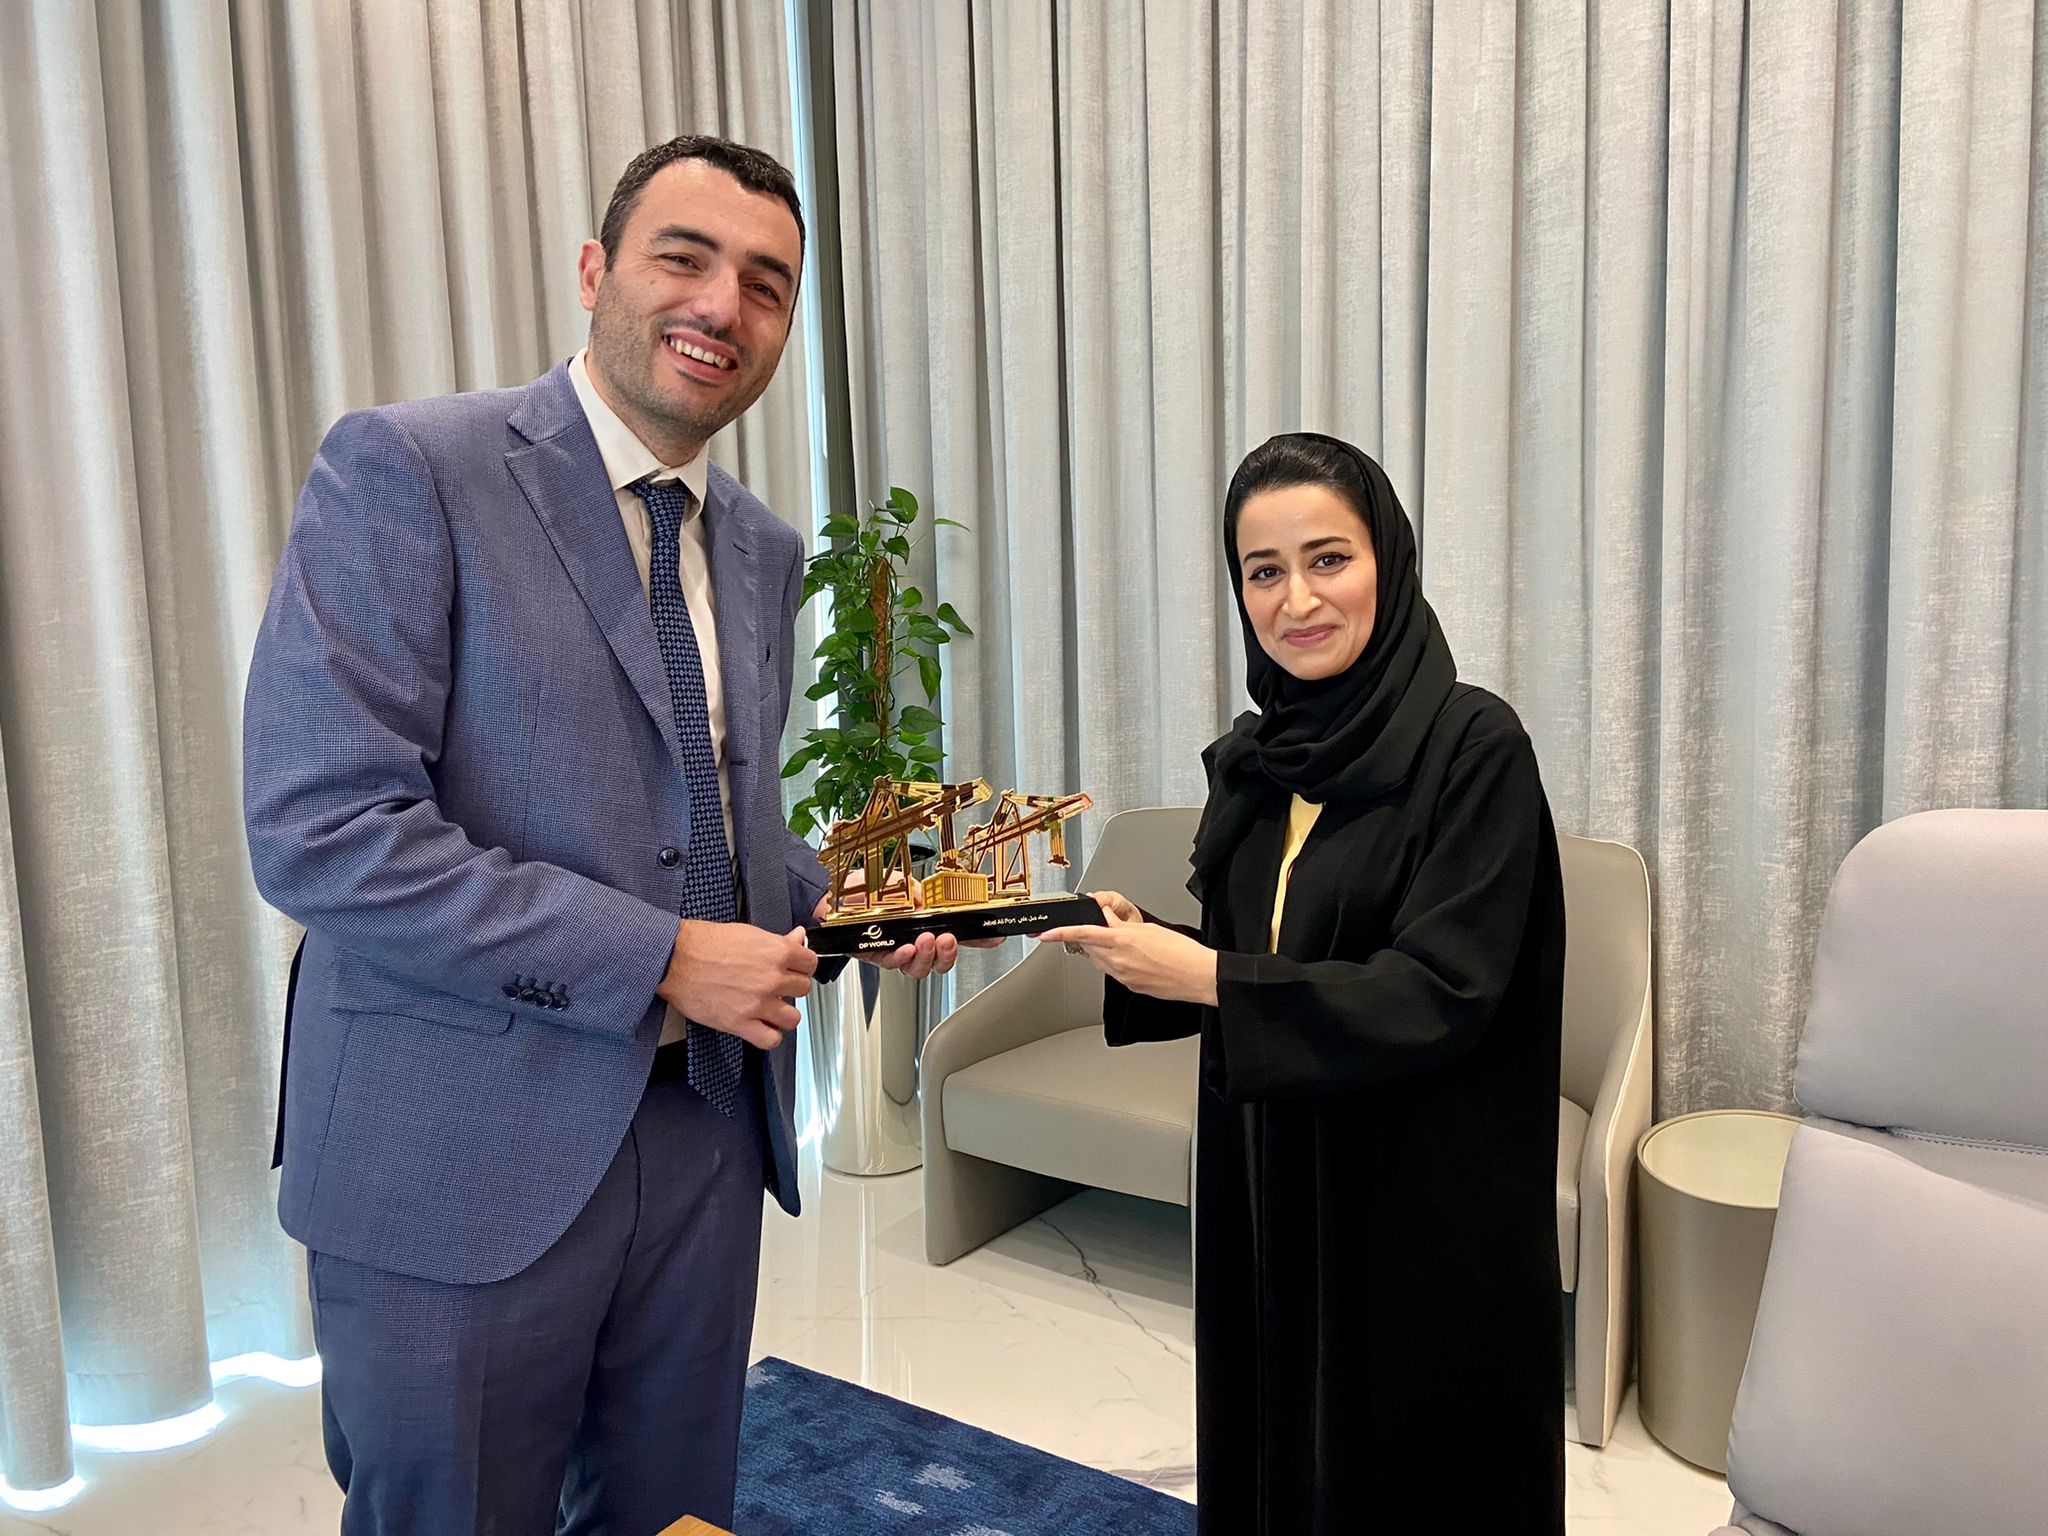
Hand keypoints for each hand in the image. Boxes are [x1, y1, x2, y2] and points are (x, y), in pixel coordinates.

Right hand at [657, 920, 816, 1050]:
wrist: (674, 958)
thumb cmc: (704, 943)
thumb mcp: (747, 934)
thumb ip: (778, 941)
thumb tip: (798, 937)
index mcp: (776, 952)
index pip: (810, 963)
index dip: (801, 966)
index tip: (793, 969)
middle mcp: (771, 978)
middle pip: (803, 990)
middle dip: (790, 988)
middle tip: (775, 986)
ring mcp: (757, 1003)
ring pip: (793, 1018)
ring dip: (783, 1014)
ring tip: (770, 1008)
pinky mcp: (740, 1023)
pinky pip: (770, 1039)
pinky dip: (769, 1036)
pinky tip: (761, 1026)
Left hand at [868, 872, 1002, 980]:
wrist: (831, 897)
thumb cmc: (865, 890)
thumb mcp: (899, 883)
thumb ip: (917, 892)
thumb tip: (929, 903)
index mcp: (926, 921)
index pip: (958, 932)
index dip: (978, 938)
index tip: (994, 937)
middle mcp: (915, 939)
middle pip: (942, 960)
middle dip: (949, 954)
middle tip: (948, 940)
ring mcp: (897, 950)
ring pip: (921, 968)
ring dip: (928, 957)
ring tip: (926, 942)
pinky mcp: (877, 956)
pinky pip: (894, 964)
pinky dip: (902, 957)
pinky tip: (905, 949)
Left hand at [1038, 895, 1218, 1004]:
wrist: (1198, 976)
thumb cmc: (1181, 952)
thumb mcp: (1149, 929)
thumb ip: (1123, 925)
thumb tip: (1108, 919)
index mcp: (1121, 941)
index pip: (1082, 934)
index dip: (1060, 934)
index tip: (1045, 934)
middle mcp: (1118, 960)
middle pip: (1089, 948)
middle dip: (1088, 938)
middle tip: (1099, 930)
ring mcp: (1122, 976)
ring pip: (1100, 961)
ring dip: (1102, 951)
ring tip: (1125, 944)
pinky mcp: (1129, 986)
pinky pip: (1113, 972)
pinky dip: (1115, 962)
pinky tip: (1133, 958)